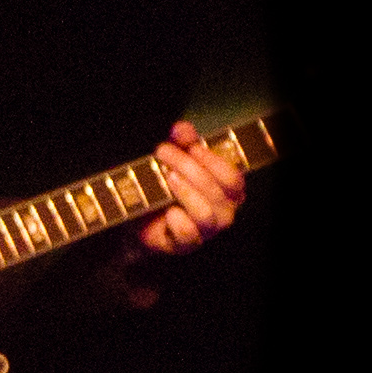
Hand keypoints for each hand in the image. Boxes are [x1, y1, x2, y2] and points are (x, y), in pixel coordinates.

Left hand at [138, 119, 245, 254]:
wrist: (139, 219)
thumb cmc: (166, 188)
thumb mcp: (175, 161)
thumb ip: (183, 143)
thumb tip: (182, 128)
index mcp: (228, 192)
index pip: (232, 178)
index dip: (213, 161)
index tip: (191, 147)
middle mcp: (223, 213)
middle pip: (216, 191)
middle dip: (189, 167)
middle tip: (163, 152)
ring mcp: (205, 231)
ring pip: (205, 213)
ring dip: (185, 192)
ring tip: (167, 177)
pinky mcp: (185, 245)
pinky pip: (188, 234)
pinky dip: (178, 221)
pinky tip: (168, 211)